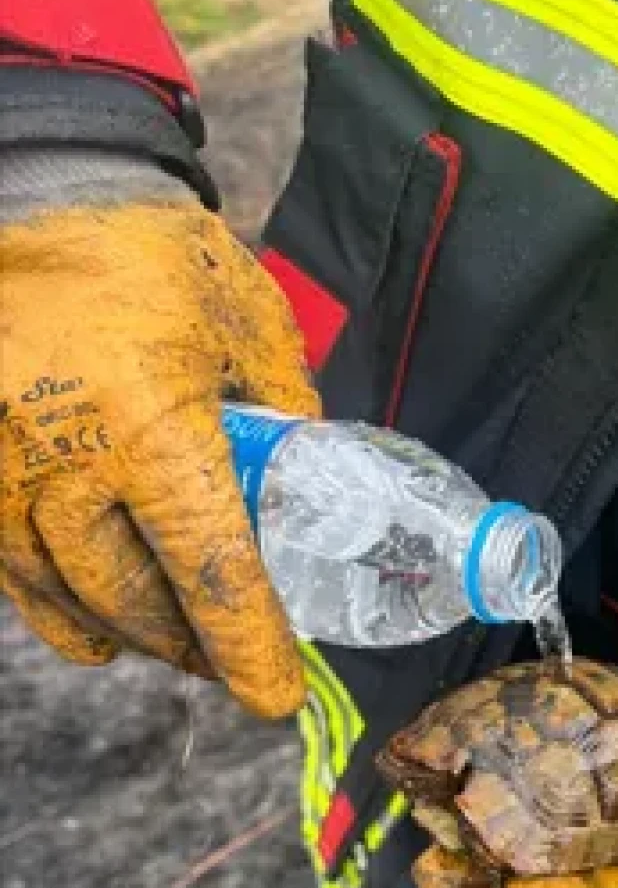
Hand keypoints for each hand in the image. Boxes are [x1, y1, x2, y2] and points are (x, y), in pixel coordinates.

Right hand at [0, 201, 319, 715]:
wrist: (30, 193)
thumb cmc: (149, 252)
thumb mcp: (247, 320)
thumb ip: (283, 407)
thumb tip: (316, 478)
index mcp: (150, 423)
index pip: (208, 567)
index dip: (246, 643)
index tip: (276, 694)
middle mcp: (65, 461)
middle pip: (134, 598)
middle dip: (192, 646)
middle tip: (234, 664)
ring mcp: (0, 471)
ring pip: (69, 596)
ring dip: (132, 635)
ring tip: (179, 647)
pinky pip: (13, 571)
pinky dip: (60, 611)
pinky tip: (97, 632)